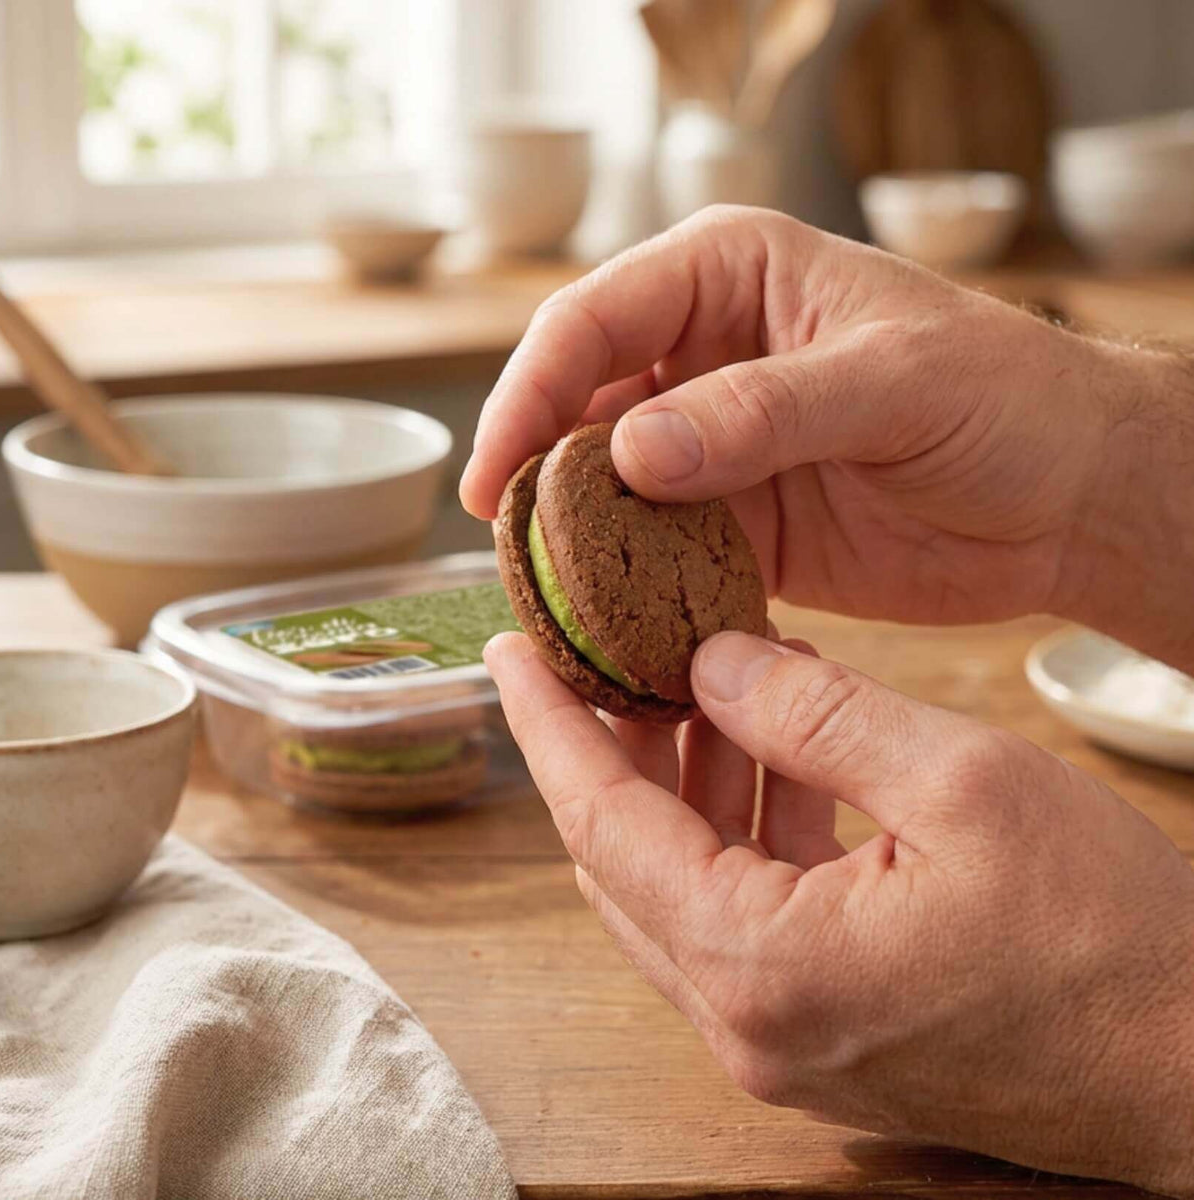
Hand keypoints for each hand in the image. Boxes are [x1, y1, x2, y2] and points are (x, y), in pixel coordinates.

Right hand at [462, 206, 1193, 670]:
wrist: (1068, 497)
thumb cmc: (1005, 397)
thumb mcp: (892, 382)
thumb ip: (763, 410)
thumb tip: (635, 449)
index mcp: (729, 276)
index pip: (595, 319)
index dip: (533, 391)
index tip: (500, 472)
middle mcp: (704, 356)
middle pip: (579, 404)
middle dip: (535, 469)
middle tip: (503, 542)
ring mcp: (714, 445)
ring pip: (606, 484)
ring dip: (571, 535)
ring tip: (538, 591)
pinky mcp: (734, 523)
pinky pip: (655, 550)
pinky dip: (627, 584)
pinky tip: (604, 619)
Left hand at [485, 628, 1193, 1195]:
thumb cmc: (1111, 940)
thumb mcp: (964, 785)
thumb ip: (816, 716)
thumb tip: (712, 664)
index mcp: (761, 965)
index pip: (602, 824)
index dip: (549, 726)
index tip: (509, 652)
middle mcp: (746, 1020)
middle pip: (624, 859)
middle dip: (613, 746)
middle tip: (613, 651)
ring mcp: (780, 1038)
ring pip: (680, 883)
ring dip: (688, 778)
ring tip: (717, 677)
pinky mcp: (822, 1031)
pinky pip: (741, 912)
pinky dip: (742, 825)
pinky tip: (780, 749)